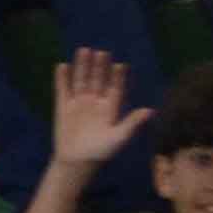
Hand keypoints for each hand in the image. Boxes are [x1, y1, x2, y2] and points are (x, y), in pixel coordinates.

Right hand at [43, 44, 144, 174]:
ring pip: (81, 80)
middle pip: (98, 80)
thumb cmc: (101, 151)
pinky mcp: (63, 107)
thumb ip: (132, 123)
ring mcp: (79, 103)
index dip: (117, 77)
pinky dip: (62, 79)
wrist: (77, 162)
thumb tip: (150, 111)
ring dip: (82, 66)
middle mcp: (95, 102)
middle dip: (100, 66)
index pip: (115, 87)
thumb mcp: (119, 137)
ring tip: (84, 51)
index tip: (120, 65)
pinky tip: (62, 67)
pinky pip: (63, 90)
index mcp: (110, 107)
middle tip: (102, 53)